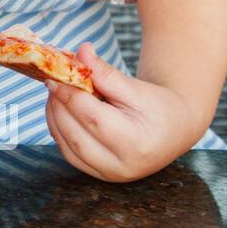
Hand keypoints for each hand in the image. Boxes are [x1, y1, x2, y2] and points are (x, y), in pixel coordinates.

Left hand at [43, 43, 198, 182]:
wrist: (173, 131)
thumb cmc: (158, 107)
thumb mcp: (136, 87)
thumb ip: (106, 73)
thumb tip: (80, 53)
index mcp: (136, 143)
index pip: (93, 118)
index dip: (70, 95)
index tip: (56, 75)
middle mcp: (121, 165)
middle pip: (75, 134)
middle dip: (59, 105)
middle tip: (53, 81)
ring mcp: (108, 174)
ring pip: (67, 146)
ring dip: (54, 116)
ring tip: (58, 93)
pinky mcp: (97, 174)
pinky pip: (68, 152)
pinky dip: (59, 129)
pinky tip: (61, 110)